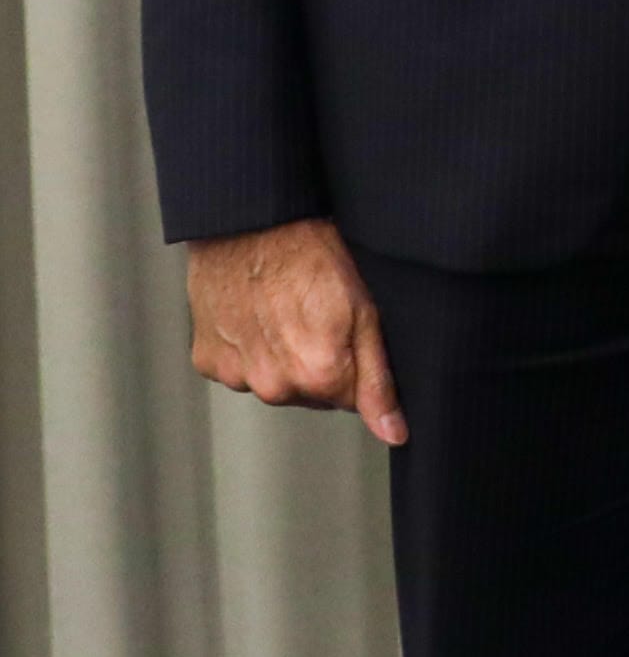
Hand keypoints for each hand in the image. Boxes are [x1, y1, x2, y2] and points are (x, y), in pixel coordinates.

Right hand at [184, 220, 401, 444]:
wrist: (251, 223)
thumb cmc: (313, 254)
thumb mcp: (365, 310)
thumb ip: (378, 380)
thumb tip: (394, 433)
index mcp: (318, 377)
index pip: (350, 400)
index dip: (355, 364)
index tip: (350, 332)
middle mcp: (274, 386)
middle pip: (311, 392)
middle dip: (320, 363)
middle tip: (318, 315)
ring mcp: (236, 374)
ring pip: (275, 381)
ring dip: (283, 356)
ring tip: (285, 309)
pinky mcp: (207, 360)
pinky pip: (239, 366)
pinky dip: (249, 348)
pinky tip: (256, 314)